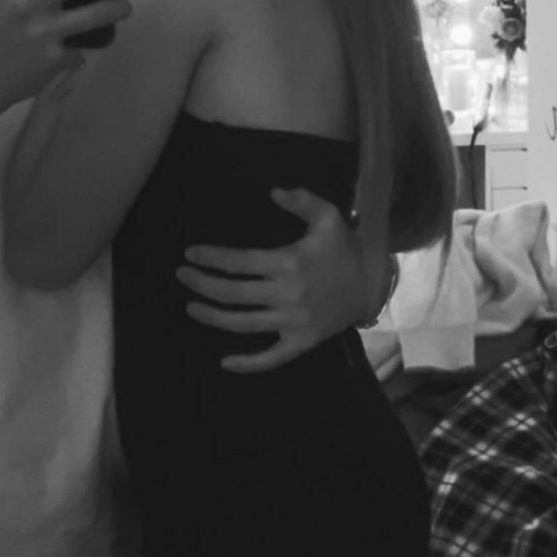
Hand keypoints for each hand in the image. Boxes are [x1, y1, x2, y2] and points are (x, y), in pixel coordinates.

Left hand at [176, 189, 368, 372]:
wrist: (375, 285)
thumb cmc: (346, 248)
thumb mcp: (328, 216)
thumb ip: (301, 200)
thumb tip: (273, 192)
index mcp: (288, 263)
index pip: (238, 261)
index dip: (210, 258)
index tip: (190, 254)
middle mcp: (286, 295)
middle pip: (232, 293)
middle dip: (201, 284)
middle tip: (181, 276)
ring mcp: (292, 323)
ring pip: (242, 324)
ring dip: (211, 317)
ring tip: (191, 306)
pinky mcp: (301, 343)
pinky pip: (270, 358)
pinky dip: (247, 364)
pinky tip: (224, 362)